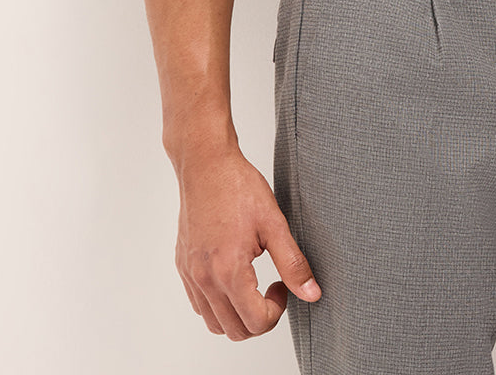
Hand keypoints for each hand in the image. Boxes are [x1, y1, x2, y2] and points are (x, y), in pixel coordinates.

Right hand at [173, 147, 320, 338]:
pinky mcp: (183, 266)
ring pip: (214, 323)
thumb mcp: (274, 223)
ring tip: (253, 284)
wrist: (206, 164)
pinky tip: (233, 277)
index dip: (277, 311)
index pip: (256, 322)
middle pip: (235, 331)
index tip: (283, 285)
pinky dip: (218, 304)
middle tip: (272, 288)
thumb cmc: (238, 187)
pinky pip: (199, 304)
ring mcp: (190, 274)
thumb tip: (312, 294)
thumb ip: (293, 264)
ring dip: (238, 315)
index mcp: (229, 270)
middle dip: (260, 319)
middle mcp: (204, 278)